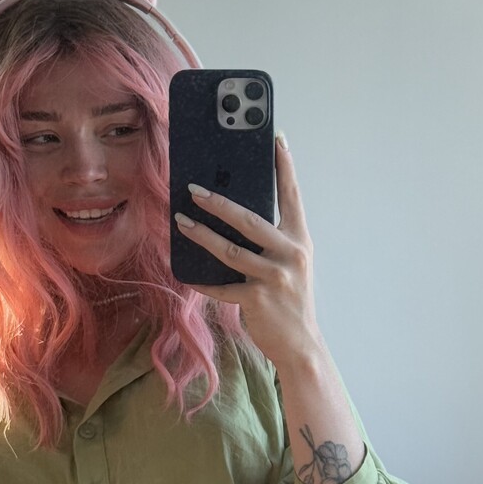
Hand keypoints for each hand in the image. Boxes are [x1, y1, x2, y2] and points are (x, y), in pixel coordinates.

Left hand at [176, 135, 321, 368]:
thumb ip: (271, 242)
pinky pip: (221, 286)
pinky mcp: (257, 299)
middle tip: (194, 190)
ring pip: (230, 250)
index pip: (292, 196)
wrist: (301, 344)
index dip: (285, 167)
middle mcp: (290, 254)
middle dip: (219, 203)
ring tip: (181, 222)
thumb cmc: (290, 300)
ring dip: (202, 235)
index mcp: (299, 240)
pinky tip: (186, 274)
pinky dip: (203, 282)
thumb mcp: (289, 265)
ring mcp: (274, 277)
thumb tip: (234, 218)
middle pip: (250, 220)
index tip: (277, 138)